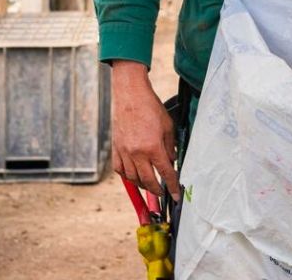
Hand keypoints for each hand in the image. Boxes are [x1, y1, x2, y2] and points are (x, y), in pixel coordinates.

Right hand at [110, 60, 179, 199]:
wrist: (131, 97)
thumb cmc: (151, 109)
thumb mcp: (168, 127)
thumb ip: (170, 147)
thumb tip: (171, 162)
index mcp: (152, 147)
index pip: (165, 173)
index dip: (172, 186)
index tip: (176, 195)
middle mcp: (137, 153)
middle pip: (147, 180)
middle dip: (157, 190)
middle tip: (163, 193)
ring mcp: (124, 152)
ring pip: (132, 178)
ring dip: (142, 185)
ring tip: (150, 185)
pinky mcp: (115, 149)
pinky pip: (120, 170)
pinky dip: (128, 176)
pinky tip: (134, 176)